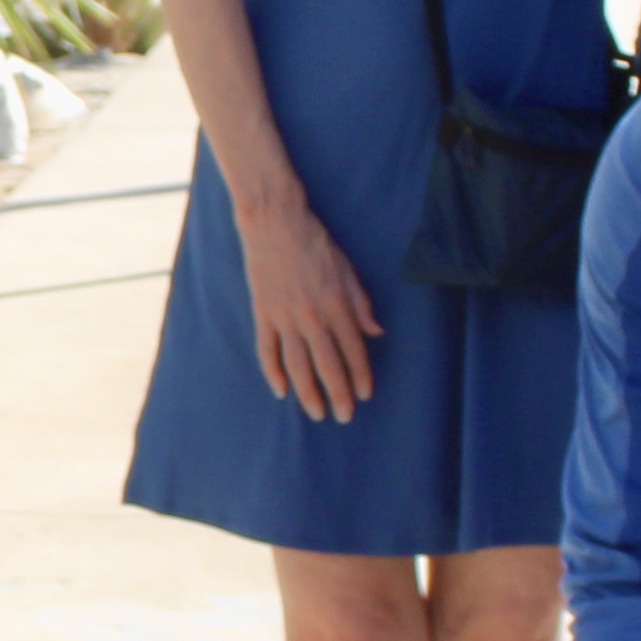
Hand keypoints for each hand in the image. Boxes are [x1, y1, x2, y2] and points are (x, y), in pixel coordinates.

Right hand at [231, 183, 380, 423]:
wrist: (275, 223)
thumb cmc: (315, 243)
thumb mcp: (347, 269)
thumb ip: (361, 304)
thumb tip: (376, 333)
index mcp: (337, 305)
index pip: (354, 351)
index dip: (361, 376)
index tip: (365, 395)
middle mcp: (312, 317)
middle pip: (327, 365)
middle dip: (338, 395)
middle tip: (344, 417)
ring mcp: (285, 317)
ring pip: (297, 365)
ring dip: (308, 393)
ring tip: (316, 413)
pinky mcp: (263, 314)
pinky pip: (267, 350)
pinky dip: (273, 373)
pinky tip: (281, 390)